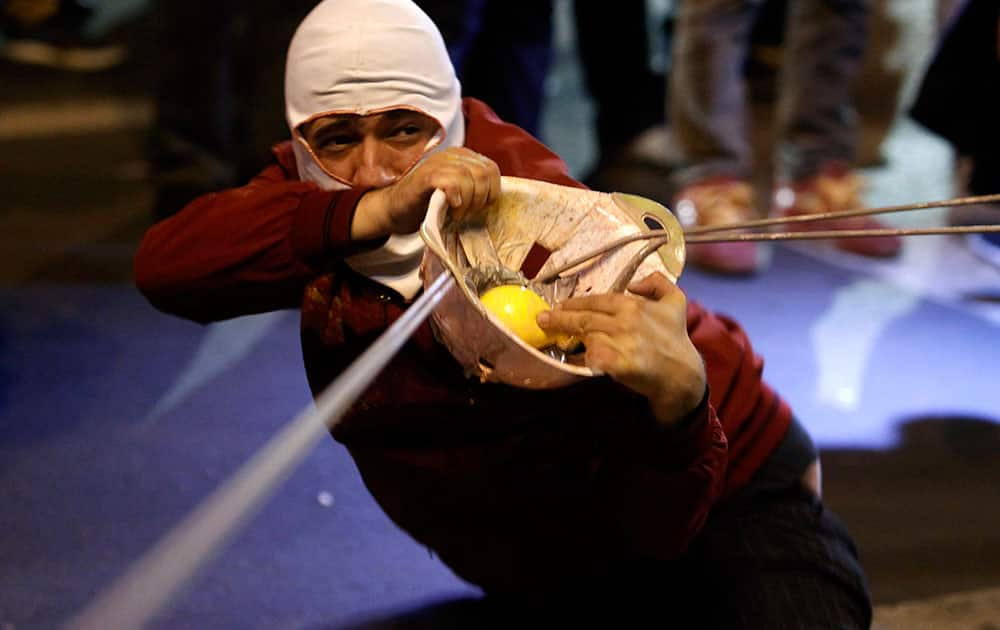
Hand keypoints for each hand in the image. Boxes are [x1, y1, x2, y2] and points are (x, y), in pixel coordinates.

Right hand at [351, 147, 500, 238]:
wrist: (395, 209)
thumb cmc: (427, 204)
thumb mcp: (458, 192)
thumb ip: (475, 188)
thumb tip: (496, 197)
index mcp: (463, 157)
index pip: (492, 169)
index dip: (492, 192)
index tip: (480, 208)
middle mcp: (452, 155)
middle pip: (484, 173)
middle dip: (481, 198)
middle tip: (467, 213)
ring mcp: (437, 163)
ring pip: (470, 177)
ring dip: (468, 201)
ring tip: (458, 213)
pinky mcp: (426, 176)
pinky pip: (451, 181)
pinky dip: (456, 196)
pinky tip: (451, 206)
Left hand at [536, 272, 706, 425]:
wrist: (681, 374)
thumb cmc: (676, 338)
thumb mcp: (676, 301)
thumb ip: (658, 282)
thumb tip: (634, 283)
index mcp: (633, 305)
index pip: (595, 301)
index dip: (574, 304)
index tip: (559, 306)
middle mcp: (624, 321)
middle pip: (583, 318)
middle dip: (559, 318)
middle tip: (543, 319)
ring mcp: (620, 342)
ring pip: (586, 337)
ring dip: (571, 338)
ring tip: (555, 337)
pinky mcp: (616, 363)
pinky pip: (590, 358)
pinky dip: (583, 358)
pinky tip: (576, 358)